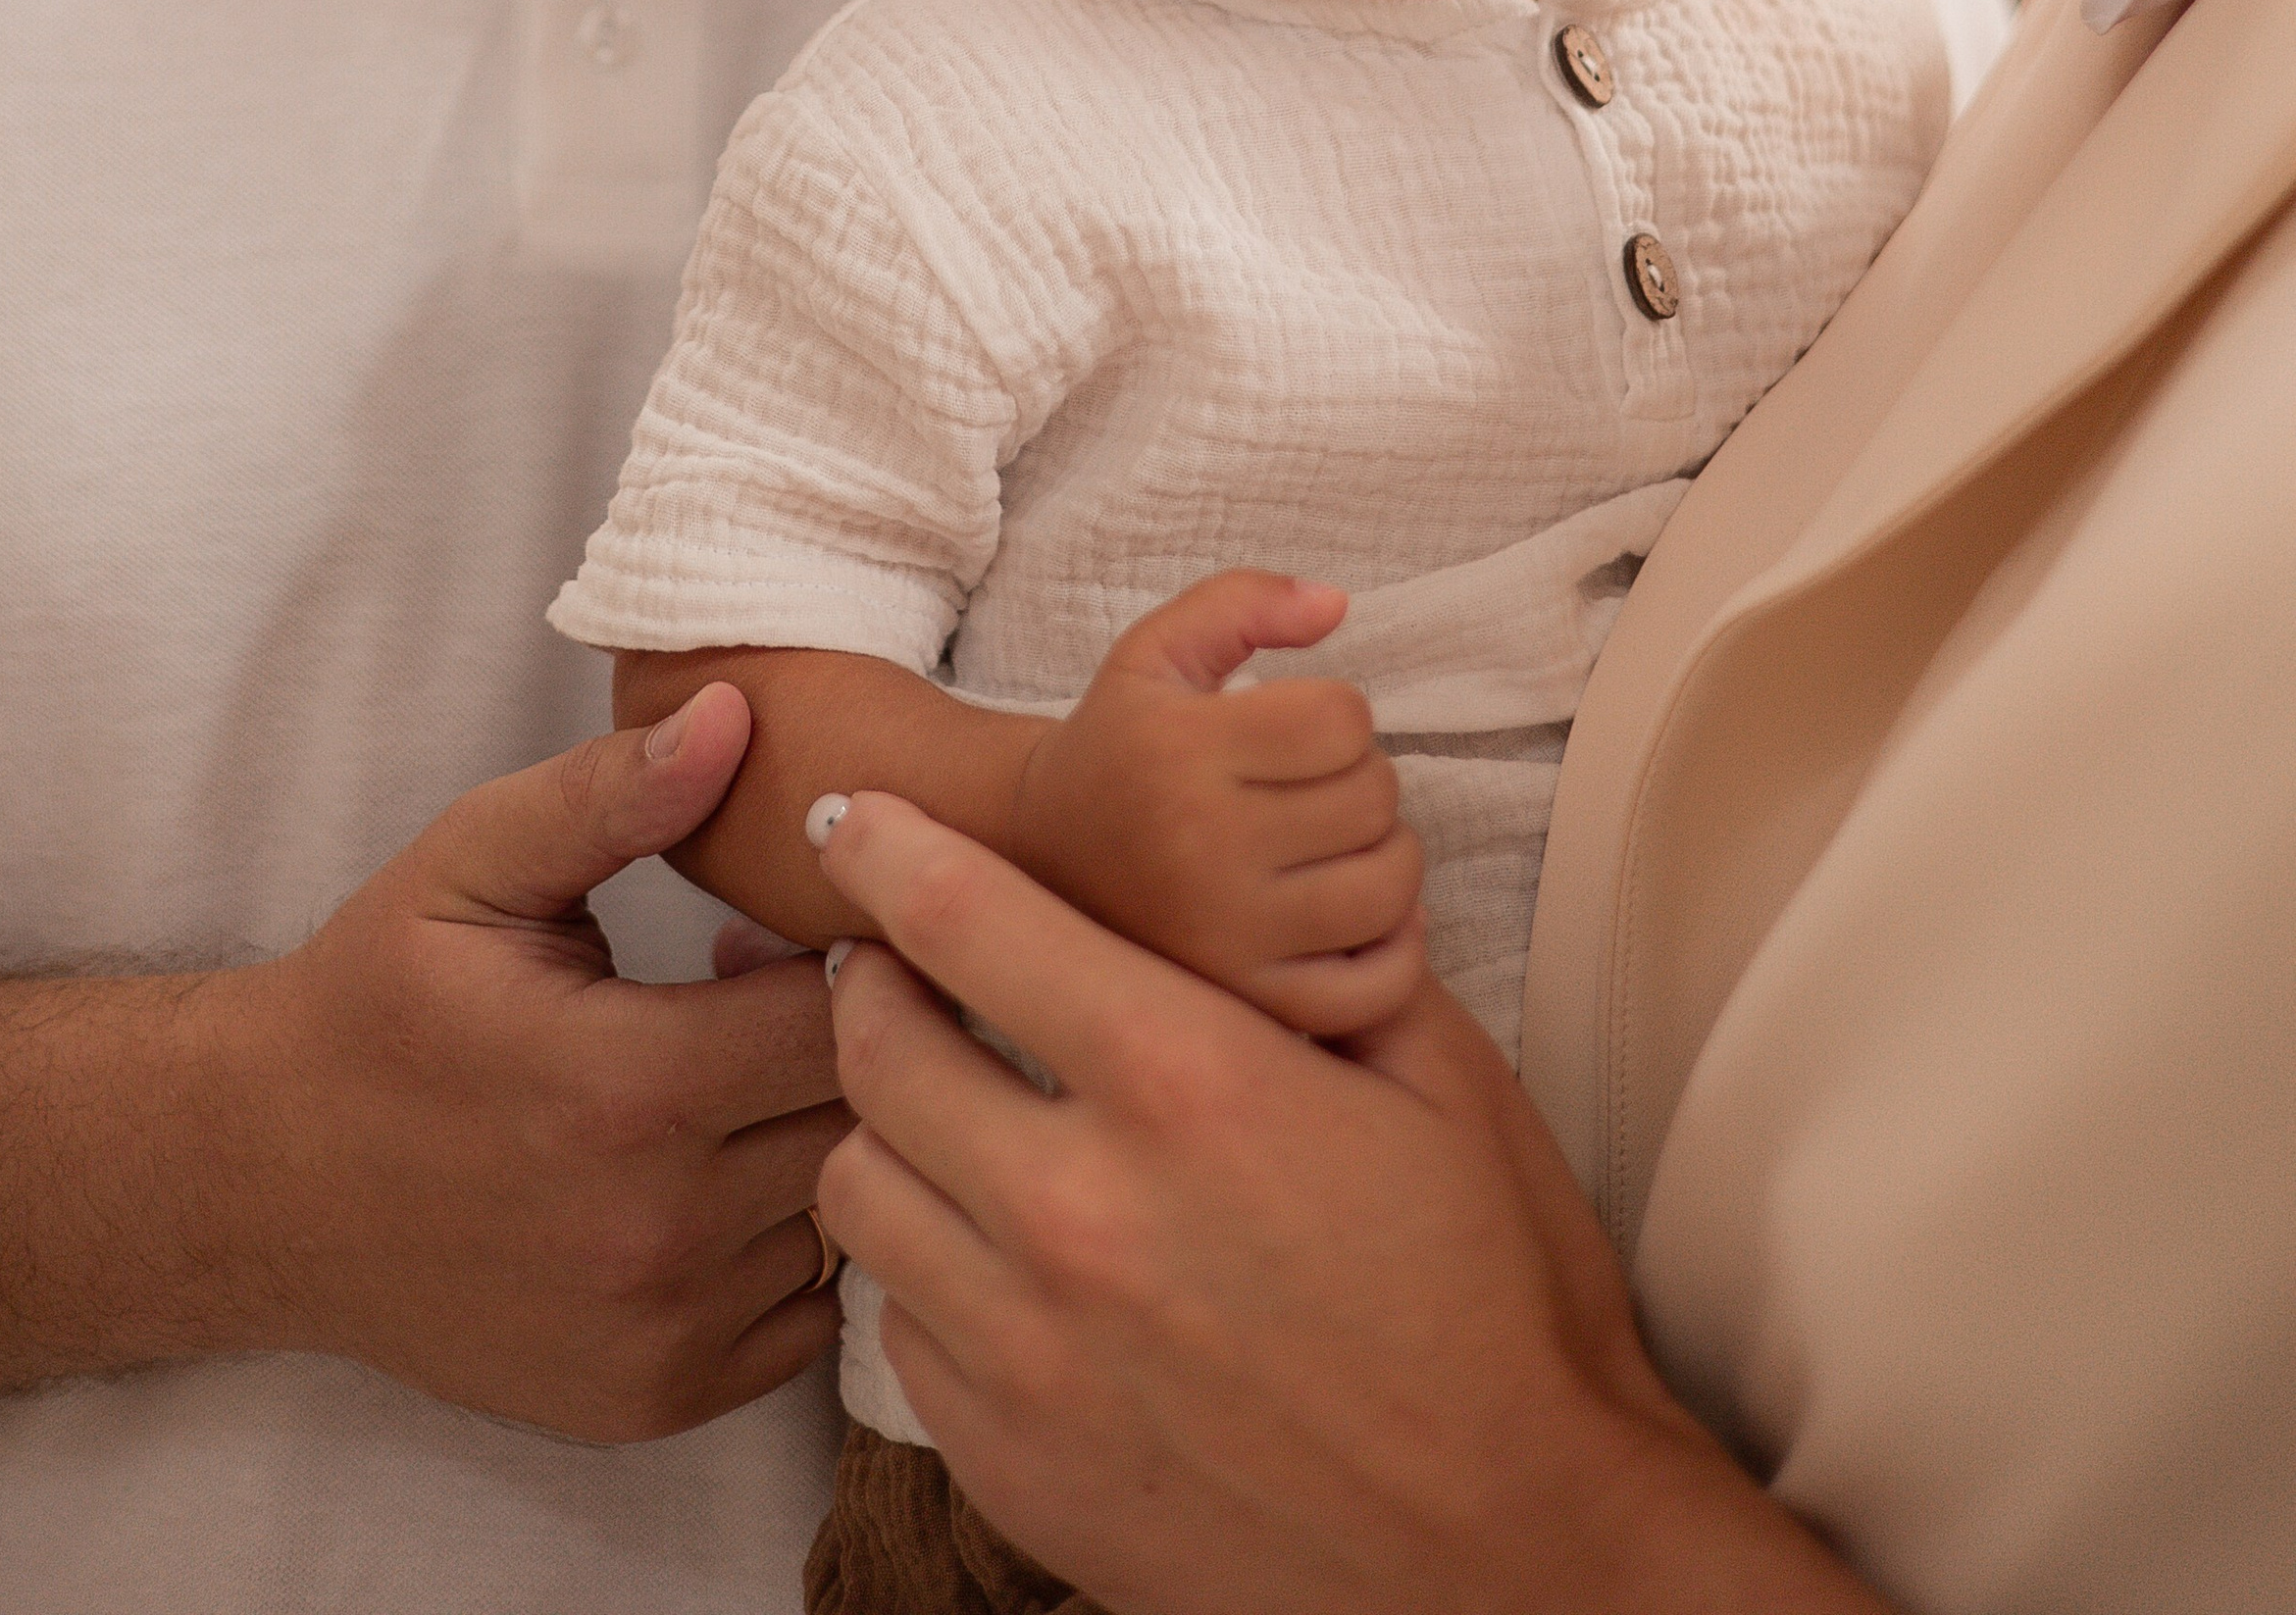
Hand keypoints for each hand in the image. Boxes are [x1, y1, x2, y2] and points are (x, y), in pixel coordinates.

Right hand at [241, 682, 847, 1438]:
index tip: (821, 917)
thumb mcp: (475, 863)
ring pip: (844, 1216)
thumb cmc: (382, 1001)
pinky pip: (802, 1314)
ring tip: (742, 1074)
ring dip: (824, 1140)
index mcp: (626, 1088)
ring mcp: (657, 1332)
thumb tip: (737, 715)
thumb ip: (615, 793)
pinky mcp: (650, 1398)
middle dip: (859, 1041)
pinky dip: (787, 1242)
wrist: (266, 1183)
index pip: (848, 1016)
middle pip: (864, 1120)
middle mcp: (656, 1233)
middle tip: (793, 985)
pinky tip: (721, 1170)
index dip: (859, 950)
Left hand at [811, 794, 1880, 1614]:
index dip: (889, 849)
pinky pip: (898, 1329)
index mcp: (1186, 1084)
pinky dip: (928, 1270)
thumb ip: (1308, 961)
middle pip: (874, 1050)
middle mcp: (1080, 1212)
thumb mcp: (1438, 1078)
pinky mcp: (1012, 1464)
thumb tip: (1216, 889)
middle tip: (896, 968)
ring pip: (857, 1189)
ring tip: (946, 1115)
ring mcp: (1031, 1352)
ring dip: (886, 1131)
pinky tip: (998, 1256)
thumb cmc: (1493, 1300)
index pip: (966, 921)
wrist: (1512, 1547)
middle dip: (872, 983)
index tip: (856, 825)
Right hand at [1008, 569, 1425, 1035]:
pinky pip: (1373, 988)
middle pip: (1373, 800)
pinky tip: (1361, 912)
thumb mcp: (1157, 649)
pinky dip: (1395, 949)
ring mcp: (1227, 940)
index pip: (1342, 720)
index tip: (1297, 724)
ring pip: (1387, 888)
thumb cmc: (1119, 742)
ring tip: (1338, 839)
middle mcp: (1202, 850)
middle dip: (1364, 777)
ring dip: (1387, 853)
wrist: (1041, 858)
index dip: (1338, 710)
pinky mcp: (1247, 1003)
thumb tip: (1337, 603)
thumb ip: (1245, 601)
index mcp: (1180, 752)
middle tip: (1317, 783)